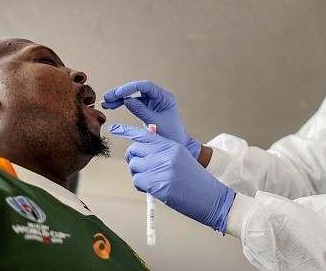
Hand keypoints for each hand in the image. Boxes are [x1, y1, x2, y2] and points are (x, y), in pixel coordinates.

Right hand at [102, 81, 200, 158]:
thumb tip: (127, 100)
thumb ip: (141, 111)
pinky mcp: (147, 108)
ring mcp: (152, 102)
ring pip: (133, 95)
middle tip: (107, 97)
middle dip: (122, 92)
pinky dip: (123, 104)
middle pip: (137, 89)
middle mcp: (158, 97)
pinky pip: (133, 103)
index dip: (130, 88)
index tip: (118, 93)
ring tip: (106, 103)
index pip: (146, 86)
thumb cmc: (170, 135)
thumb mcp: (155, 123)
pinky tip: (112, 106)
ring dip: (119, 98)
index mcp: (164, 97)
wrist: (176, 145)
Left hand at [109, 124, 234, 232]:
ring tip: (153, 182)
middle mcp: (167, 153)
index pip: (145, 134)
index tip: (114, 128)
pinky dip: (141, 187)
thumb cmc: (195, 181)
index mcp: (172, 145)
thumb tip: (140, 156)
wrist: (212, 198)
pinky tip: (154, 190)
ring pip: (134, 167)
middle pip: (134, 151)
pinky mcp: (160, 184)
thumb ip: (162, 153)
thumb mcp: (181, 159)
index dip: (127, 130)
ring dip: (138, 176)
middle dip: (134, 161)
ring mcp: (163, 168)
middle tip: (142, 170)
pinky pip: (137, 181)